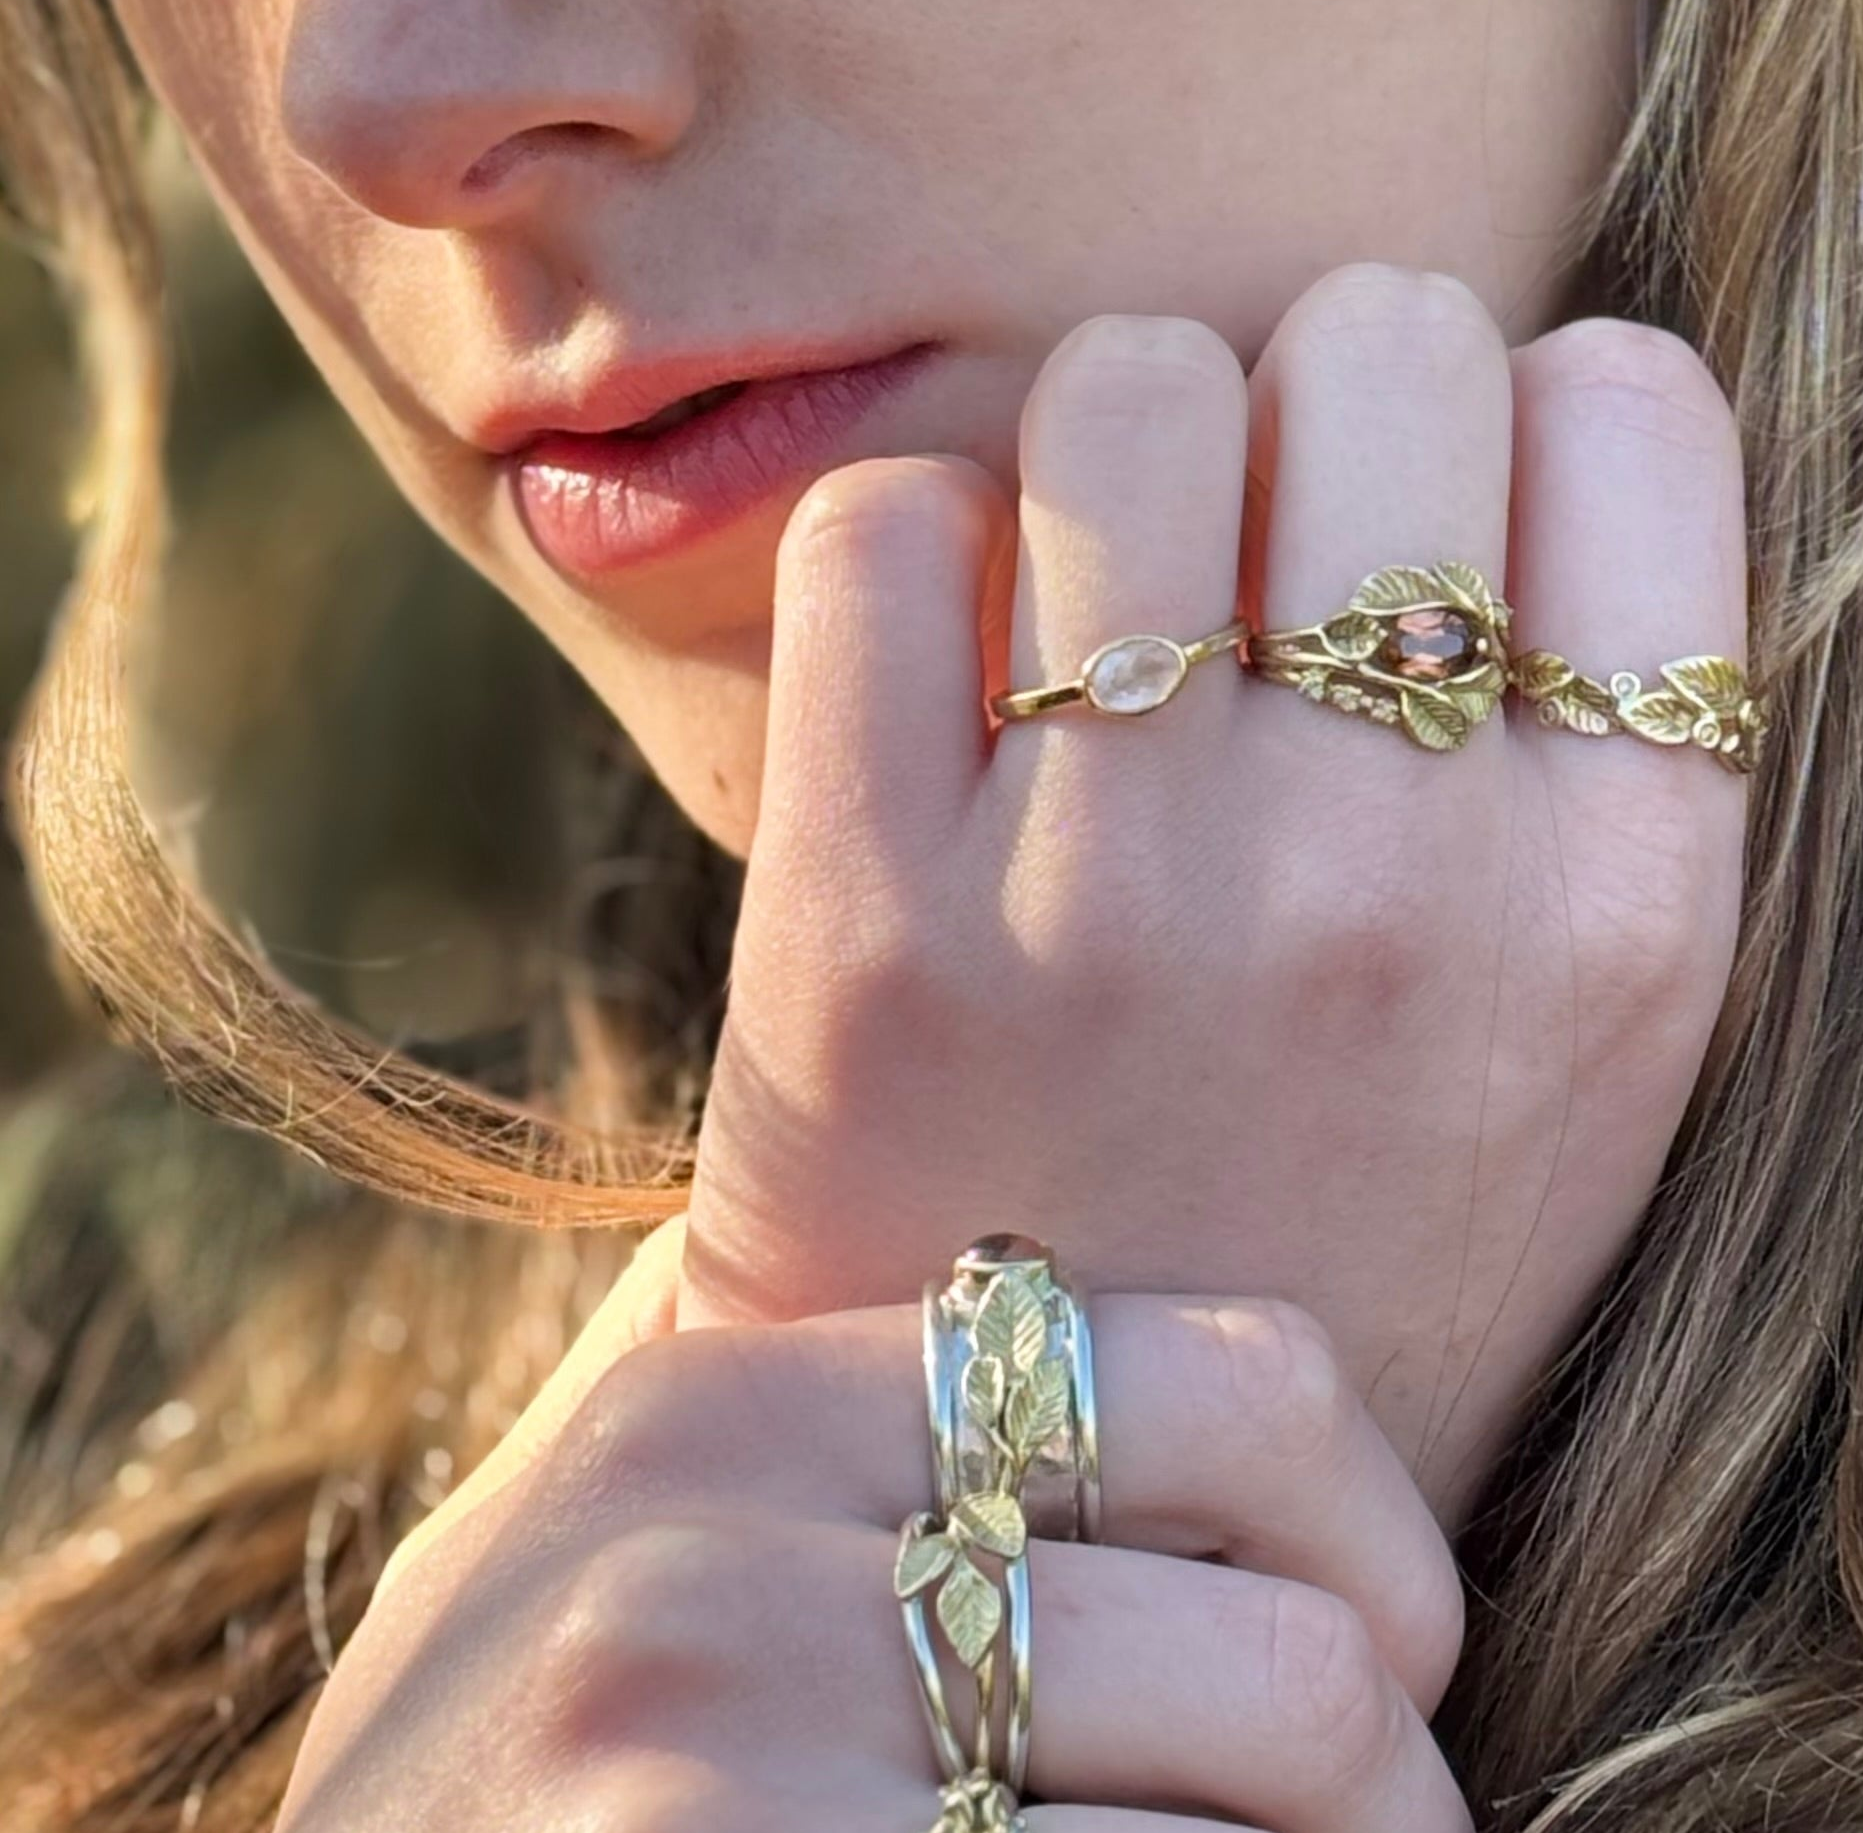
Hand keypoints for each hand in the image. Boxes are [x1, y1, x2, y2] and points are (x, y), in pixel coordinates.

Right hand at [287, 1290, 1471, 1832]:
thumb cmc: (496, 1775)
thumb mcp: (580, 1524)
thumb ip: (781, 1368)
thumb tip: (1035, 1248)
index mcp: (719, 1405)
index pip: (1229, 1379)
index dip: (1374, 1523)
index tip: (1388, 1629)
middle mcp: (712, 1581)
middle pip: (1294, 1667)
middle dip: (1393, 1785)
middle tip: (1383, 1827)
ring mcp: (725, 1797)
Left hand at [679, 271, 1752, 1522]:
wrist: (1074, 1514)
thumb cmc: (1342, 1220)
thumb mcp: (1582, 1024)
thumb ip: (1592, 733)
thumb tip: (1505, 399)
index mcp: (1622, 904)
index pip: (1624, 400)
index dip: (1513, 413)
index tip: (1441, 513)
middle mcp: (1396, 886)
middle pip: (1378, 339)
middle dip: (1310, 400)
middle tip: (1259, 550)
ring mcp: (1126, 901)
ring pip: (1127, 383)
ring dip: (1110, 444)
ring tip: (1105, 593)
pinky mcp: (873, 930)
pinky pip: (884, 527)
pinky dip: (907, 546)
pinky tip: (942, 660)